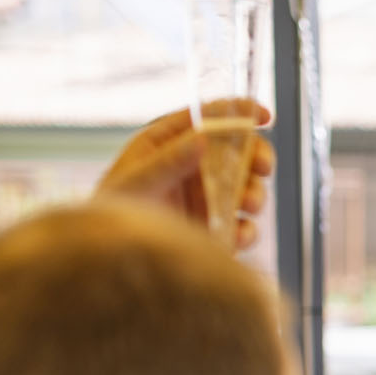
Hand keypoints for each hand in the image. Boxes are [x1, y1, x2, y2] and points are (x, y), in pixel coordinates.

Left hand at [94, 100, 276, 250]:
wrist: (111, 261)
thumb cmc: (114, 214)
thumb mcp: (136, 182)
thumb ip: (169, 162)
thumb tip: (202, 139)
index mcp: (170, 142)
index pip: (208, 118)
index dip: (239, 112)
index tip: (264, 115)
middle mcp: (193, 167)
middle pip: (239, 152)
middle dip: (258, 157)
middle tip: (262, 167)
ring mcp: (206, 198)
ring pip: (247, 188)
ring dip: (255, 194)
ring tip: (247, 205)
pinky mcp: (215, 228)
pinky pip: (243, 226)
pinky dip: (246, 231)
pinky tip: (235, 236)